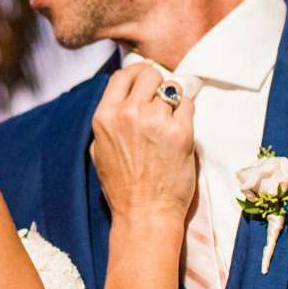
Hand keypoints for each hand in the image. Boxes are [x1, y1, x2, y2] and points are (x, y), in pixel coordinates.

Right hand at [88, 64, 197, 229]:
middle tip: (161, 100)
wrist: (145, 214)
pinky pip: (188, 104)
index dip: (136, 75)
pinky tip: (180, 128)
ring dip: (173, 99)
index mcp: (105, 116)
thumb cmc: (122, 186)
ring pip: (172, 87)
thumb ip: (109, 119)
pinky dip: (186, 112)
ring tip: (170, 119)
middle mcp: (129, 114)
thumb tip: (122, 97)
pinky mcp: (181, 132)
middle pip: (149, 74)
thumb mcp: (99, 149)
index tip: (144, 83)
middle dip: (157, 83)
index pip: (122, 75)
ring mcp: (156, 121)